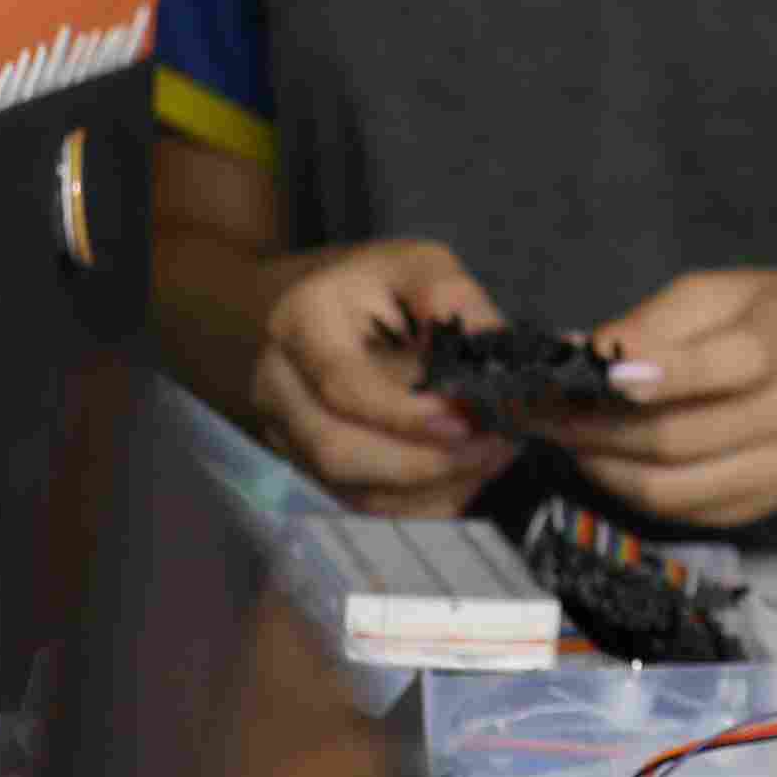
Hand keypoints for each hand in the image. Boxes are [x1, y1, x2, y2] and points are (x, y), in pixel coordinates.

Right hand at [254, 238, 521, 505]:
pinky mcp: (313, 472)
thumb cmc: (382, 287)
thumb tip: (496, 350)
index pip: (343, 385)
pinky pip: (371, 508)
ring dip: (435, 486)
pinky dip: (428, 502)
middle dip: (427, 461)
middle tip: (496, 443)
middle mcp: (280, 386)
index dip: (404, 414)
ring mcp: (290, 436)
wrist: (337, 312)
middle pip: (340, 451)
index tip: (465, 419)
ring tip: (493, 454)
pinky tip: (471, 473)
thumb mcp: (422, 268)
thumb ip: (456, 302)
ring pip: (356, 492)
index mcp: (300, 324)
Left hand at [546, 269, 776, 534]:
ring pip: (667, 490)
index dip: (655, 375)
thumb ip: (654, 323)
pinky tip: (605, 458)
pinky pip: (677, 511)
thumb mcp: (721, 293)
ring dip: (599, 467)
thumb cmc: (772, 321)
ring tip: (564, 438)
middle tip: (542, 412)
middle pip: (677, 438)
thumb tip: (583, 354)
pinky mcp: (760, 505)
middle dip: (595, 428)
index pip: (721, 365)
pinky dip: (626, 489)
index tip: (594, 375)